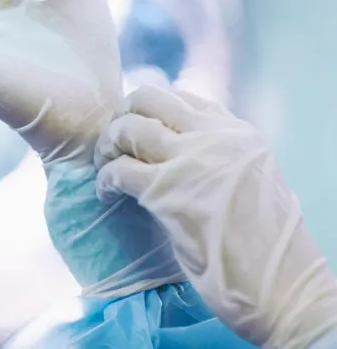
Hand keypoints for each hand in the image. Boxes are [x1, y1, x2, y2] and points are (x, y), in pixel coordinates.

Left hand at [96, 85, 336, 347]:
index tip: (134, 131)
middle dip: (121, 117)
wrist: (284, 289)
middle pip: (147, 99)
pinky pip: (118, 171)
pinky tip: (106, 194)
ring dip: (106, 147)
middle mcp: (216, 137)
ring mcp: (191, 162)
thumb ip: (221, 155)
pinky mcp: (168, 194)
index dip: (147, 111)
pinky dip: (104, 181)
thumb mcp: (253, 178)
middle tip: (112, 145)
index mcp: (238, 133)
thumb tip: (178, 146)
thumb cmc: (267, 245)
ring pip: (127, 129)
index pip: (179, 98)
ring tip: (105, 168)